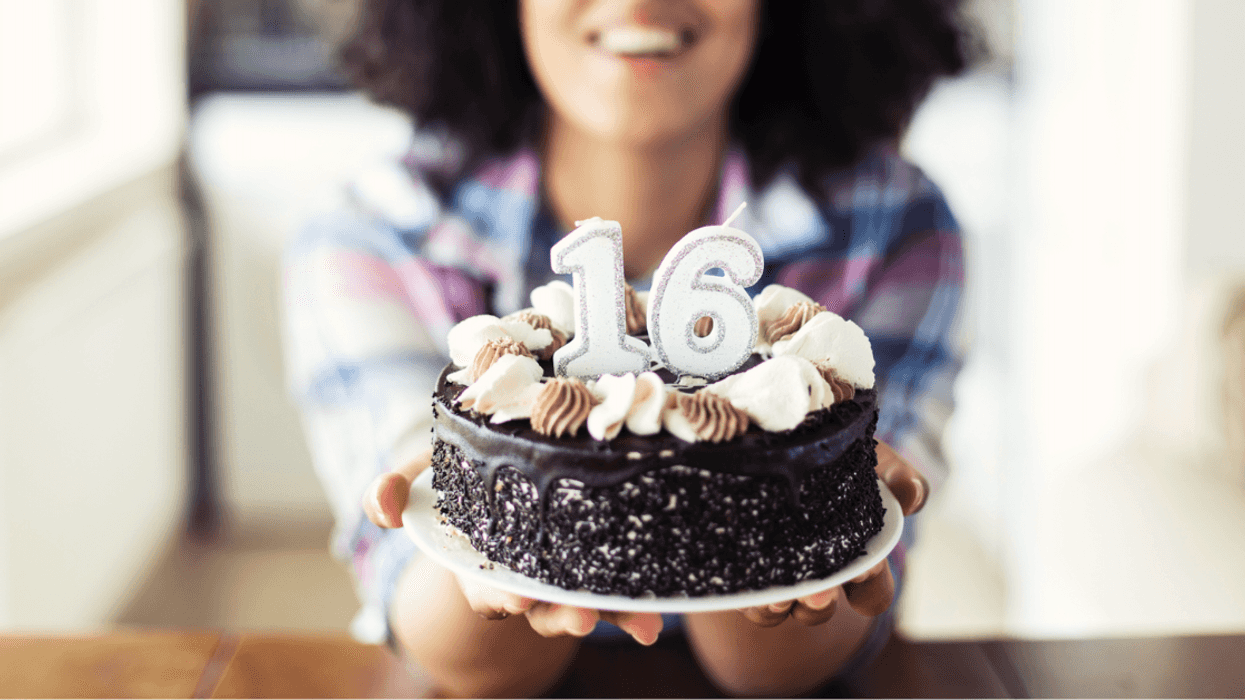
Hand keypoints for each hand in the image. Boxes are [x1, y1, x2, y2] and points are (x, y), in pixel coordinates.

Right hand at [364, 451, 663, 644]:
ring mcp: (561, 577)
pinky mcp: (596, 566)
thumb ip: (394, 487)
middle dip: (561, 616)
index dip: (499, 597)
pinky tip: (656, 623)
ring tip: (640, 622)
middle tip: (581, 617)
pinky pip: (616, 593)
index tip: (514, 598)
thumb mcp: (425, 474)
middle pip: (542, 610)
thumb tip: (378, 507)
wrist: (503, 468)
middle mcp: (523, 581)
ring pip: (583, 605)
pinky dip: (636, 612)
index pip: (488, 592)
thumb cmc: (461, 476)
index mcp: (481, 566)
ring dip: (610, 616)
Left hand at [738, 440, 926, 626]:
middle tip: (816, 594)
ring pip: (778, 610)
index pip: (872, 591)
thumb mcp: (871, 460)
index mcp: (854, 558)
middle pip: (822, 609)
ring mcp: (774, 573)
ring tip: (776, 594)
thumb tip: (912, 494)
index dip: (871, 587)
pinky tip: (745, 582)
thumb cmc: (834, 457)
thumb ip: (897, 475)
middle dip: (820, 605)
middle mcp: (815, 576)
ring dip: (778, 607)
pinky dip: (745, 592)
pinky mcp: (738, 561)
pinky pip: (740, 593)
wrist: (774, 440)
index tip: (866, 568)